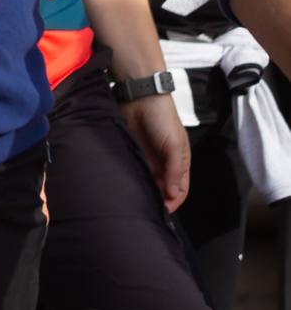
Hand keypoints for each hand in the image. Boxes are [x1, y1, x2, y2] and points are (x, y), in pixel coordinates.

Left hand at [121, 93, 190, 211]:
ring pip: (149, 180)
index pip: (181, 189)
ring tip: (137, 201)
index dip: (174, 201)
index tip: (165, 212)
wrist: (140, 97)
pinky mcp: (134, 151)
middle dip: (159, 199)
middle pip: (164, 187)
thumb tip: (174, 194)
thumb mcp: (175, 145)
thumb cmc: (163, 118)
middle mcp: (165, 162)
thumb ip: (175, 169)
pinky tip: (128, 186)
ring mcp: (149, 157)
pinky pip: (136, 169)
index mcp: (180, 161)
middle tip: (148, 210)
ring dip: (145, 189)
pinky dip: (134, 178)